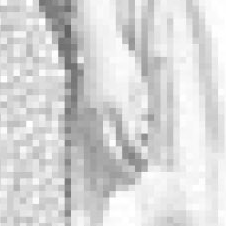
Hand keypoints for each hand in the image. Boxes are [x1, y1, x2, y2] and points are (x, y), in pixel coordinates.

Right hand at [79, 47, 151, 179]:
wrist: (97, 45)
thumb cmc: (122, 61)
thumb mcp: (137, 84)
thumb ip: (139, 108)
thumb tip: (143, 133)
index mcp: (118, 103)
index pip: (128, 137)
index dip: (137, 153)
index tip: (145, 164)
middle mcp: (101, 110)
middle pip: (110, 147)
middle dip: (121, 166)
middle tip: (132, 179)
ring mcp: (88, 110)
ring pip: (96, 144)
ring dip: (107, 162)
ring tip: (117, 175)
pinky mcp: (80, 109)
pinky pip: (88, 136)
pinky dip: (96, 150)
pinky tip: (102, 158)